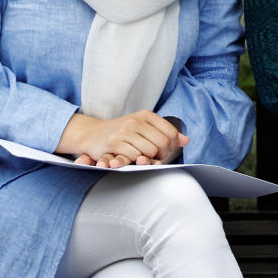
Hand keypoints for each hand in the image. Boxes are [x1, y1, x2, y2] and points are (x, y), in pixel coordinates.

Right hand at [58, 111, 188, 167]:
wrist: (91, 134)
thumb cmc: (121, 132)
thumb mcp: (144, 127)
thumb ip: (165, 133)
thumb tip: (186, 140)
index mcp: (146, 115)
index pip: (171, 133)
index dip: (172, 147)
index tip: (165, 153)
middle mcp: (136, 120)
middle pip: (162, 144)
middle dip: (162, 155)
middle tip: (155, 159)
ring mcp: (125, 131)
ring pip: (149, 151)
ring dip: (148, 160)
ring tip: (143, 159)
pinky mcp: (114, 143)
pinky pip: (134, 157)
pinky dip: (136, 162)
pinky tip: (131, 160)